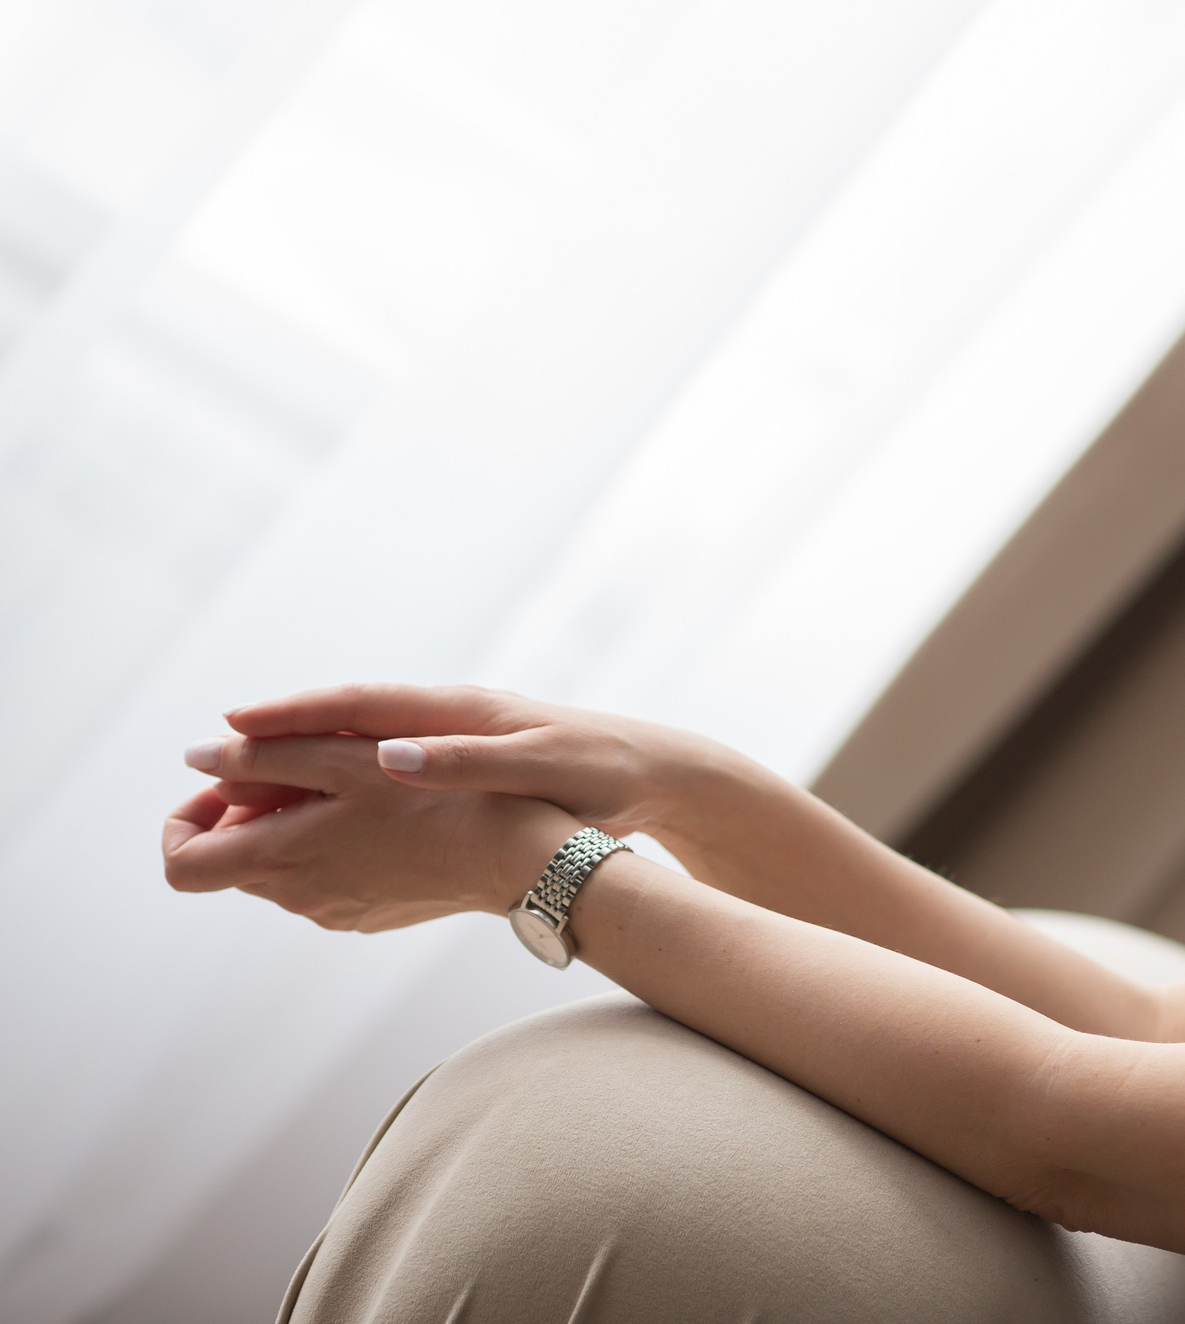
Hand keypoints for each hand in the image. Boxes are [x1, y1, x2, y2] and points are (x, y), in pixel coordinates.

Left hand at [162, 733, 578, 930]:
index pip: (183, 863)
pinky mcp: (368, 914)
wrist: (515, 857)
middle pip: (235, 857)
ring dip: (297, 824)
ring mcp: (334, 911)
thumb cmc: (435, 798)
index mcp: (280, 859)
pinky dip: (334, 845)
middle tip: (310, 767)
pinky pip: (326, 878)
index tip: (229, 783)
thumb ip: (265, 756)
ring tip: (356, 784)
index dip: (189, 819)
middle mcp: (298, 897)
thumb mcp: (346, 759)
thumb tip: (199, 758)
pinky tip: (385, 817)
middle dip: (254, 808)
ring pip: (283, 865)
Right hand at [221, 684, 751, 844]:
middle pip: (346, 720)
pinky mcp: (470, 761)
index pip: (359, 705)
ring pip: (361, 743)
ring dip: (303, 757)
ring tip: (240, 781)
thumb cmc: (605, 773)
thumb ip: (466, 761)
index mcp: (462, 709)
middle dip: (277, 733)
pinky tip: (317, 799)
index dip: (293, 715)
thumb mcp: (539, 766)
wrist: (659, 774)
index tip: (232, 724)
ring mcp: (458, 736)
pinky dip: (344, 776)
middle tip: (205, 755)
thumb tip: (389, 757)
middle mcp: (451, 716)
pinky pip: (387, 764)